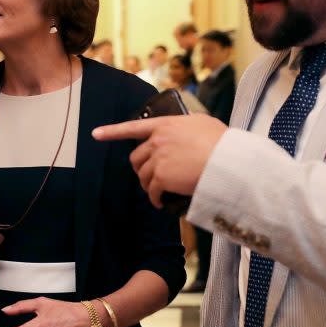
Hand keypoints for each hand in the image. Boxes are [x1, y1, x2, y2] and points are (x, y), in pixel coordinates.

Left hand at [92, 114, 226, 207]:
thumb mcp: (204, 123)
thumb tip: (184, 126)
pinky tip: (160, 203)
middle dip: (140, 168)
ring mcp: (158, 158)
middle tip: (149, 177)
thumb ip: (187, 124)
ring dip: (148, 185)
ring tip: (157, 192)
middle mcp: (158, 140)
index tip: (95, 134)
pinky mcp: (161, 177)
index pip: (133, 127)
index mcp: (166, 124)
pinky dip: (155, 199)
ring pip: (142, 175)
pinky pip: (152, 191)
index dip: (112, 131)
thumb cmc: (224, 144)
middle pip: (136, 157)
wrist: (230, 162)